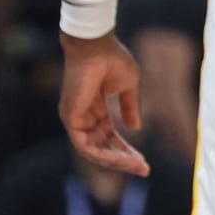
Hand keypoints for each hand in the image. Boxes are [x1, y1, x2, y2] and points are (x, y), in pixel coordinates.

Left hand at [58, 33, 149, 175]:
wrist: (97, 45)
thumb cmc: (112, 59)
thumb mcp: (128, 86)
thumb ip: (130, 107)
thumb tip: (135, 128)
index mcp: (95, 109)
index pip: (110, 137)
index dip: (126, 150)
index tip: (144, 162)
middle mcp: (83, 117)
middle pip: (103, 147)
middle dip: (124, 159)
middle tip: (144, 169)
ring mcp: (75, 119)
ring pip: (94, 151)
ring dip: (116, 160)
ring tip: (136, 165)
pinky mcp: (70, 118)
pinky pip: (85, 146)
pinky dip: (103, 154)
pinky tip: (120, 159)